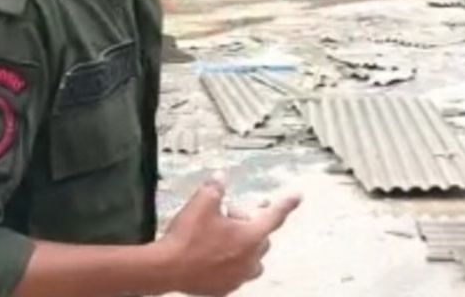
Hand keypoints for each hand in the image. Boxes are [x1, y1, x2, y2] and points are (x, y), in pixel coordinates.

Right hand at [154, 177, 300, 295]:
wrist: (167, 268)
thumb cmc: (188, 237)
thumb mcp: (202, 203)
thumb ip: (215, 188)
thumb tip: (220, 177)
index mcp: (250, 237)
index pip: (274, 215)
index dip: (286, 204)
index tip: (297, 196)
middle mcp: (249, 259)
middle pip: (261, 238)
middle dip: (249, 223)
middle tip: (229, 214)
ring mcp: (238, 277)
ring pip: (252, 260)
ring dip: (244, 246)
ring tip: (224, 237)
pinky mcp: (224, 289)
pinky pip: (236, 273)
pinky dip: (230, 263)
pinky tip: (212, 254)